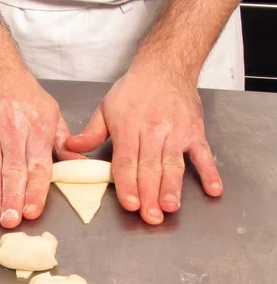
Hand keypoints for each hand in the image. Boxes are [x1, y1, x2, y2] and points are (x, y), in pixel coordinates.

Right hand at [0, 65, 80, 227]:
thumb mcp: (52, 113)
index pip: (37, 165)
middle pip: (12, 170)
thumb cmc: (24, 93)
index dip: (36, 190)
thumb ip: (63, 143)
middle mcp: (12, 132)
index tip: (33, 211)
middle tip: (10, 221)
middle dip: (12, 197)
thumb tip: (79, 167)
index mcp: (36, 130)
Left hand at [65, 64, 222, 224]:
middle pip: (150, 168)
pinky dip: (210, 172)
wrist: (165, 67)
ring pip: (174, 164)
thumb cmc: (133, 91)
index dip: (128, 184)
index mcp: (129, 128)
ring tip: (171, 207)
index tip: (130, 203)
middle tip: (151, 217)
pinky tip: (213, 190)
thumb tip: (70, 148)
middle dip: (150, 194)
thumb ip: (90, 133)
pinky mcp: (195, 132)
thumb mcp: (105, 108)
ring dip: (173, 187)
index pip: (126, 162)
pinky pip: (204, 155)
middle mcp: (153, 132)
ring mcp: (176, 133)